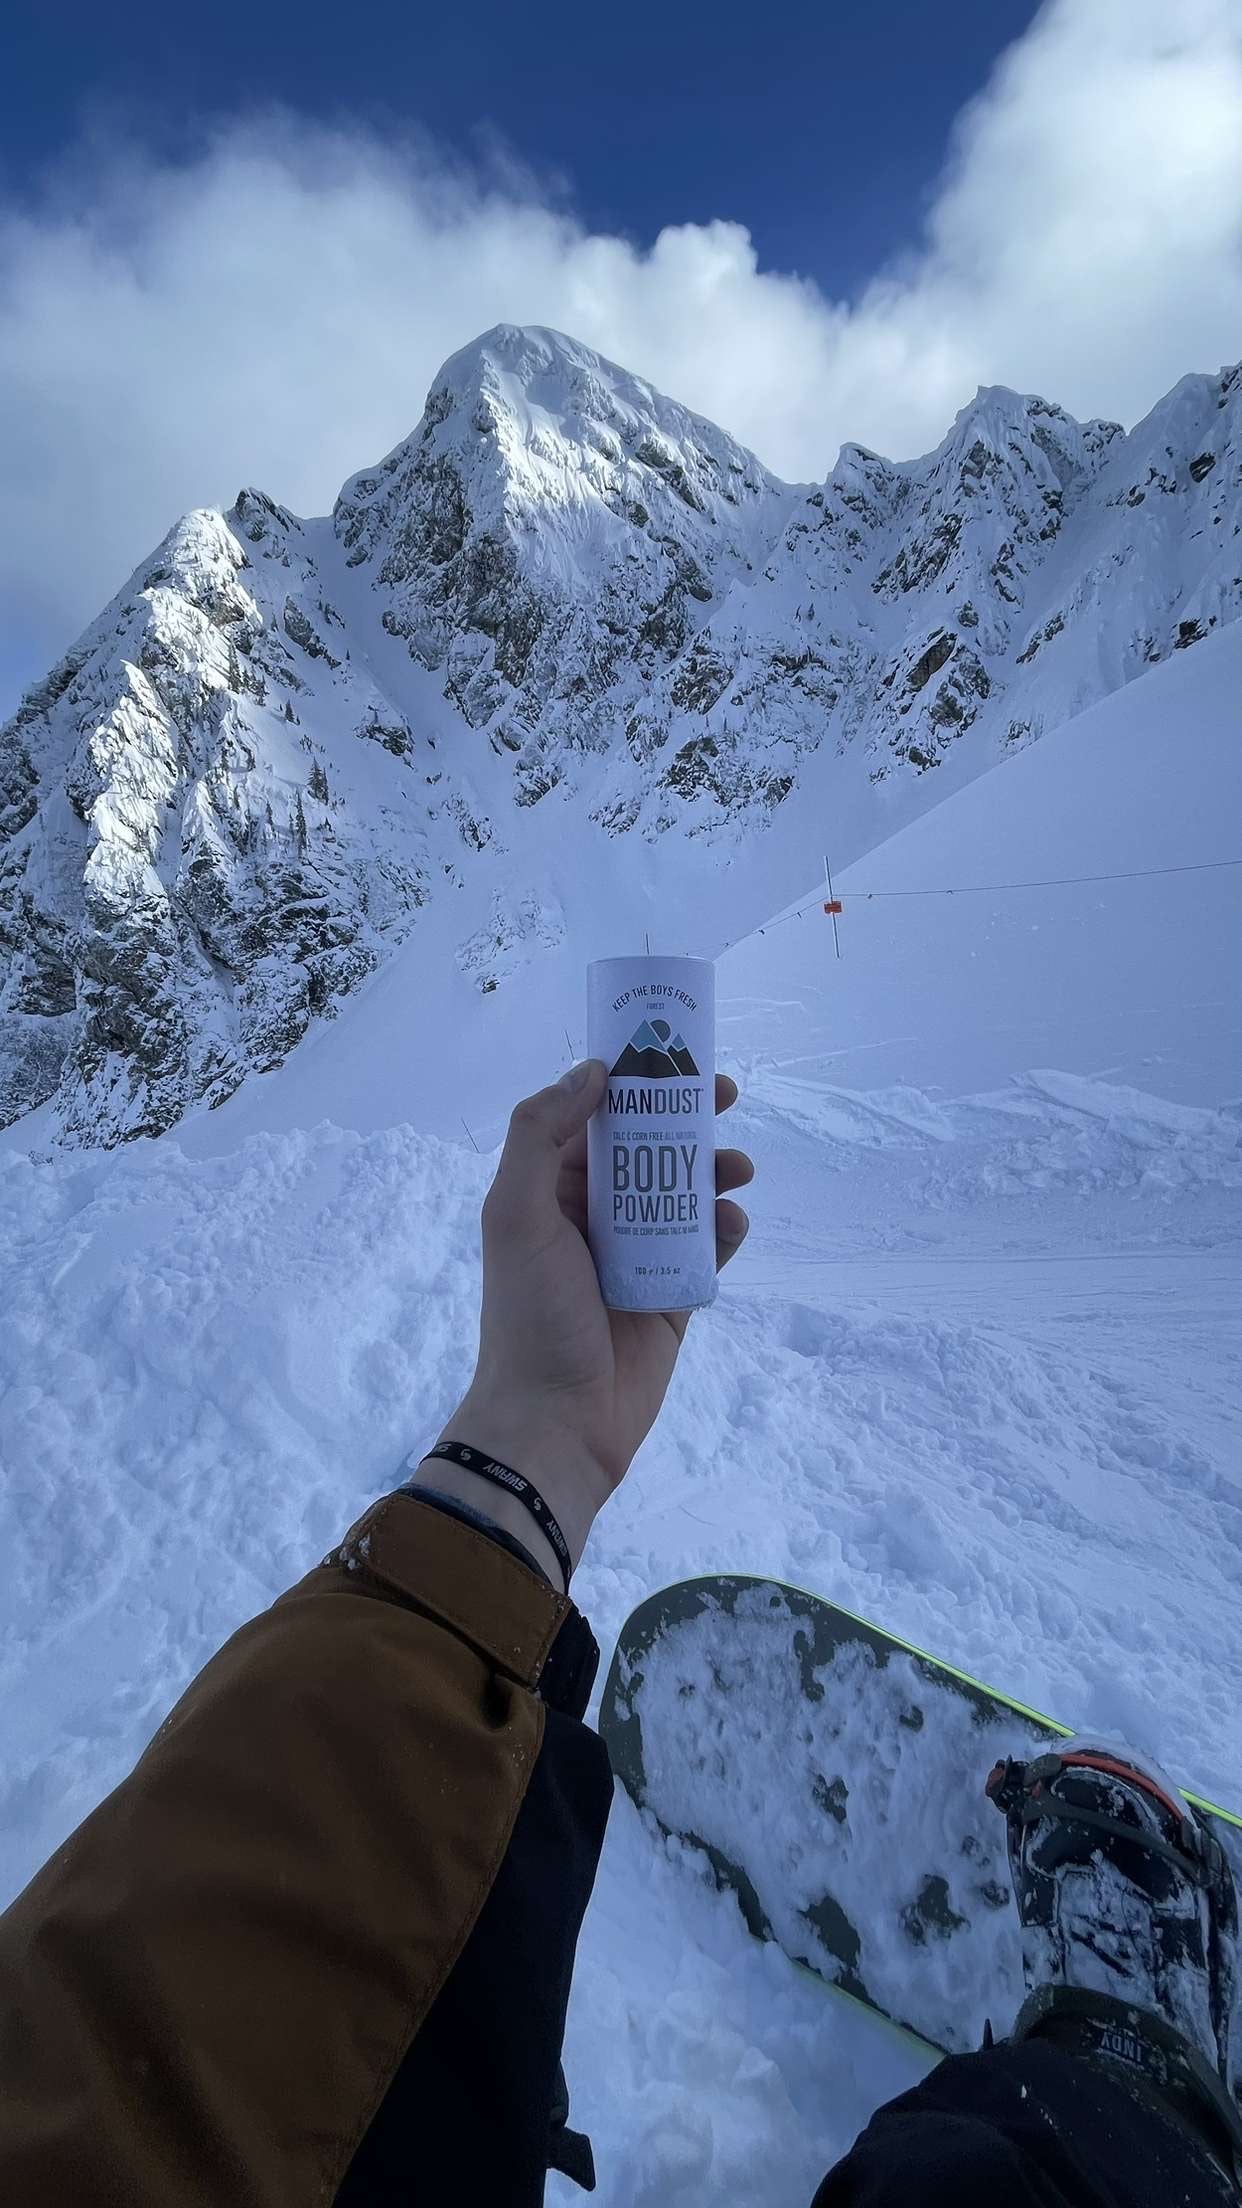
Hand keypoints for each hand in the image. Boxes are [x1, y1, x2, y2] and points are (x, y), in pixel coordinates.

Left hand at [420, 1060, 752, 1582]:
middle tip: (726, 1095)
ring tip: (737, 1167)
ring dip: (714, 1170)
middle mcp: (594, 1218)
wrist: (557, 1421)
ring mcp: (637, 1258)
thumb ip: (541, 1134)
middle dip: (688, 1119)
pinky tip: (732, 1224)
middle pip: (650, 1149)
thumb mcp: (515, 1212)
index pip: (598, 1120)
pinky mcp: (673, 1298)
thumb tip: (592, 1072)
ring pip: (685, 1195)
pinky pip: (707, 1250)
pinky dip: (725, 1230)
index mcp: (551, 1192)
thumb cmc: (530, 1314)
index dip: (636, 1084)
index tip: (675, 1057)